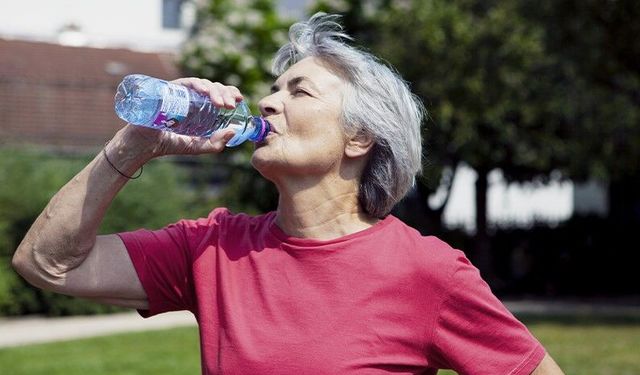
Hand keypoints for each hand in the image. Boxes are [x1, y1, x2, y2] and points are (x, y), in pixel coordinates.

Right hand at [115, 78, 243, 158]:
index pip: (219, 94)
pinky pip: (186, 82)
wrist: (146, 144)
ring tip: (222, 104)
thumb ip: (215, 144)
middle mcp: (192, 96)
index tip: (240, 100)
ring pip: (203, 84)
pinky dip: (197, 85)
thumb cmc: (170, 143)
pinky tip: (205, 92)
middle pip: (213, 88)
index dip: (230, 93)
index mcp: (201, 106)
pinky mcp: (169, 89)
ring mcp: (181, 92)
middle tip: (232, 105)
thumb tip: (233, 132)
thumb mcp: (197, 147)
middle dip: (226, 93)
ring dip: (215, 91)